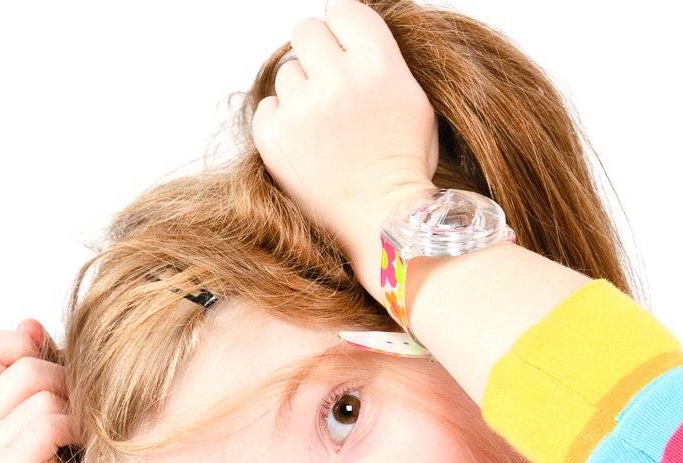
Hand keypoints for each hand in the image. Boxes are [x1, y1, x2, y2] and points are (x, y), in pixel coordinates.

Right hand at [0, 318, 80, 462]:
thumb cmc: (76, 446)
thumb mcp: (58, 391)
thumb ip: (40, 356)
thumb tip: (29, 324)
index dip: (26, 347)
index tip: (53, 371)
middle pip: (25, 367)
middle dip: (64, 381)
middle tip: (76, 410)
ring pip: (41, 393)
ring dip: (74, 408)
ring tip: (78, 431)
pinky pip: (49, 423)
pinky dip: (75, 428)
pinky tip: (80, 444)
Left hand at [251, 0, 438, 272]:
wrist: (382, 222)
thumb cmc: (401, 165)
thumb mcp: (414, 100)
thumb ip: (382, 59)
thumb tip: (348, 35)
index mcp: (379, 65)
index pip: (342, 9)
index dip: (342, 29)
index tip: (344, 50)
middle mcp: (340, 81)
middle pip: (306, 30)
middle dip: (317, 54)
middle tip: (330, 86)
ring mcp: (303, 109)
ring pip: (287, 72)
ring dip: (302, 92)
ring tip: (326, 128)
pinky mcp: (275, 136)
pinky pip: (268, 105)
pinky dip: (283, 122)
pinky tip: (309, 145)